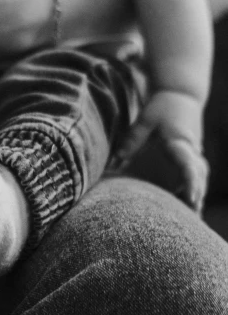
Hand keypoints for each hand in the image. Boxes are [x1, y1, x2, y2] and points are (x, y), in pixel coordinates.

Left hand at [111, 90, 207, 211]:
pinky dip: (193, 191)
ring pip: (200, 180)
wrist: (180, 94)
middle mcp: (192, 151)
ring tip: (191, 220)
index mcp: (180, 142)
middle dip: (196, 198)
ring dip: (196, 197)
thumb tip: (115, 161)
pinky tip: (185, 206)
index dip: (190, 183)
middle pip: (198, 179)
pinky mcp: (192, 157)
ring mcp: (195, 155)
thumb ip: (131, 140)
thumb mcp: (144, 120)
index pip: (188, 166)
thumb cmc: (162, 106)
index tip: (192, 198)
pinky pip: (196, 177)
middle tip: (193, 219)